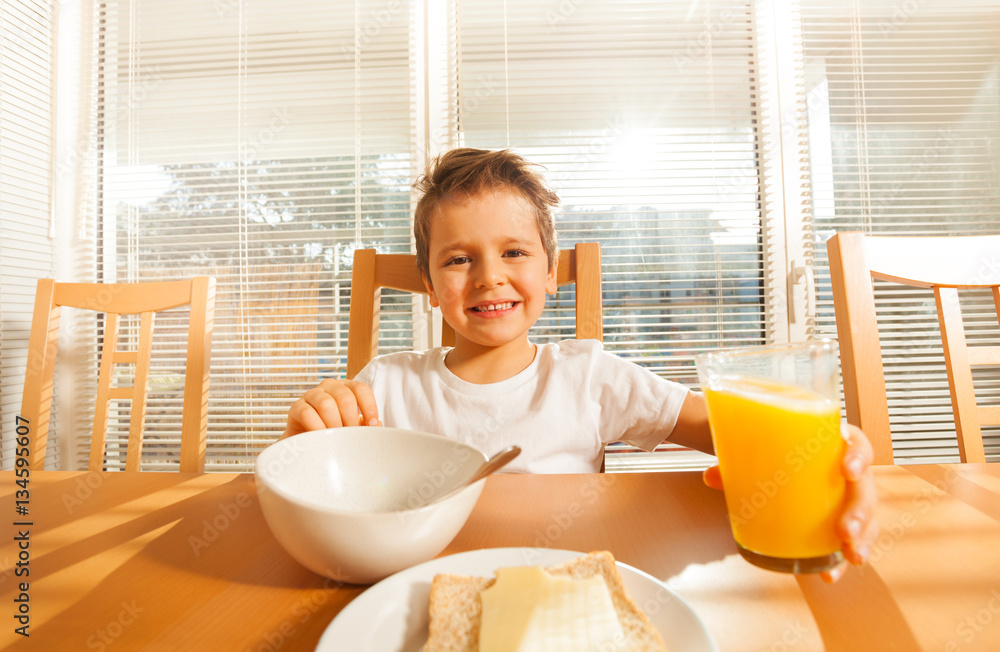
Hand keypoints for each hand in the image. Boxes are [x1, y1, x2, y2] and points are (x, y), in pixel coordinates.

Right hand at [283, 379, 381, 438]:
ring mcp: (312, 395)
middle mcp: (329, 387)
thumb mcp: (352, 426)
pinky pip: (307, 414)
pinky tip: (322, 437)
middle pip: (345, 397)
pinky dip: (317, 427)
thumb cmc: (334, 430)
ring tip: (336, 438)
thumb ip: (365, 424)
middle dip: (351, 420)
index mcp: (347, 388)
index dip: (369, 407)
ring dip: (334, 424)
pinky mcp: (297, 407)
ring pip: (326, 404)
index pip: (361, 389)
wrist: (307, 441)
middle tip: (351, 436)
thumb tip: (376, 425)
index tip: (372, 425)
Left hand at [701, 423, 878, 582]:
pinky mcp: (842, 520)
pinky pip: (852, 540)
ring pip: (868, 518)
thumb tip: (711, 477)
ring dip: (863, 539)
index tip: (847, 470)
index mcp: (835, 444)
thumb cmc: (778, 450)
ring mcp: (849, 497)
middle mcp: (849, 471)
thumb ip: (737, 463)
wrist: (778, 458)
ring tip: (851, 557)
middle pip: (865, 488)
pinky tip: (831, 574)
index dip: (858, 455)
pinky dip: (841, 559)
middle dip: (860, 511)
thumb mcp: (761, 451)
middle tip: (845, 531)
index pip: (858, 443)